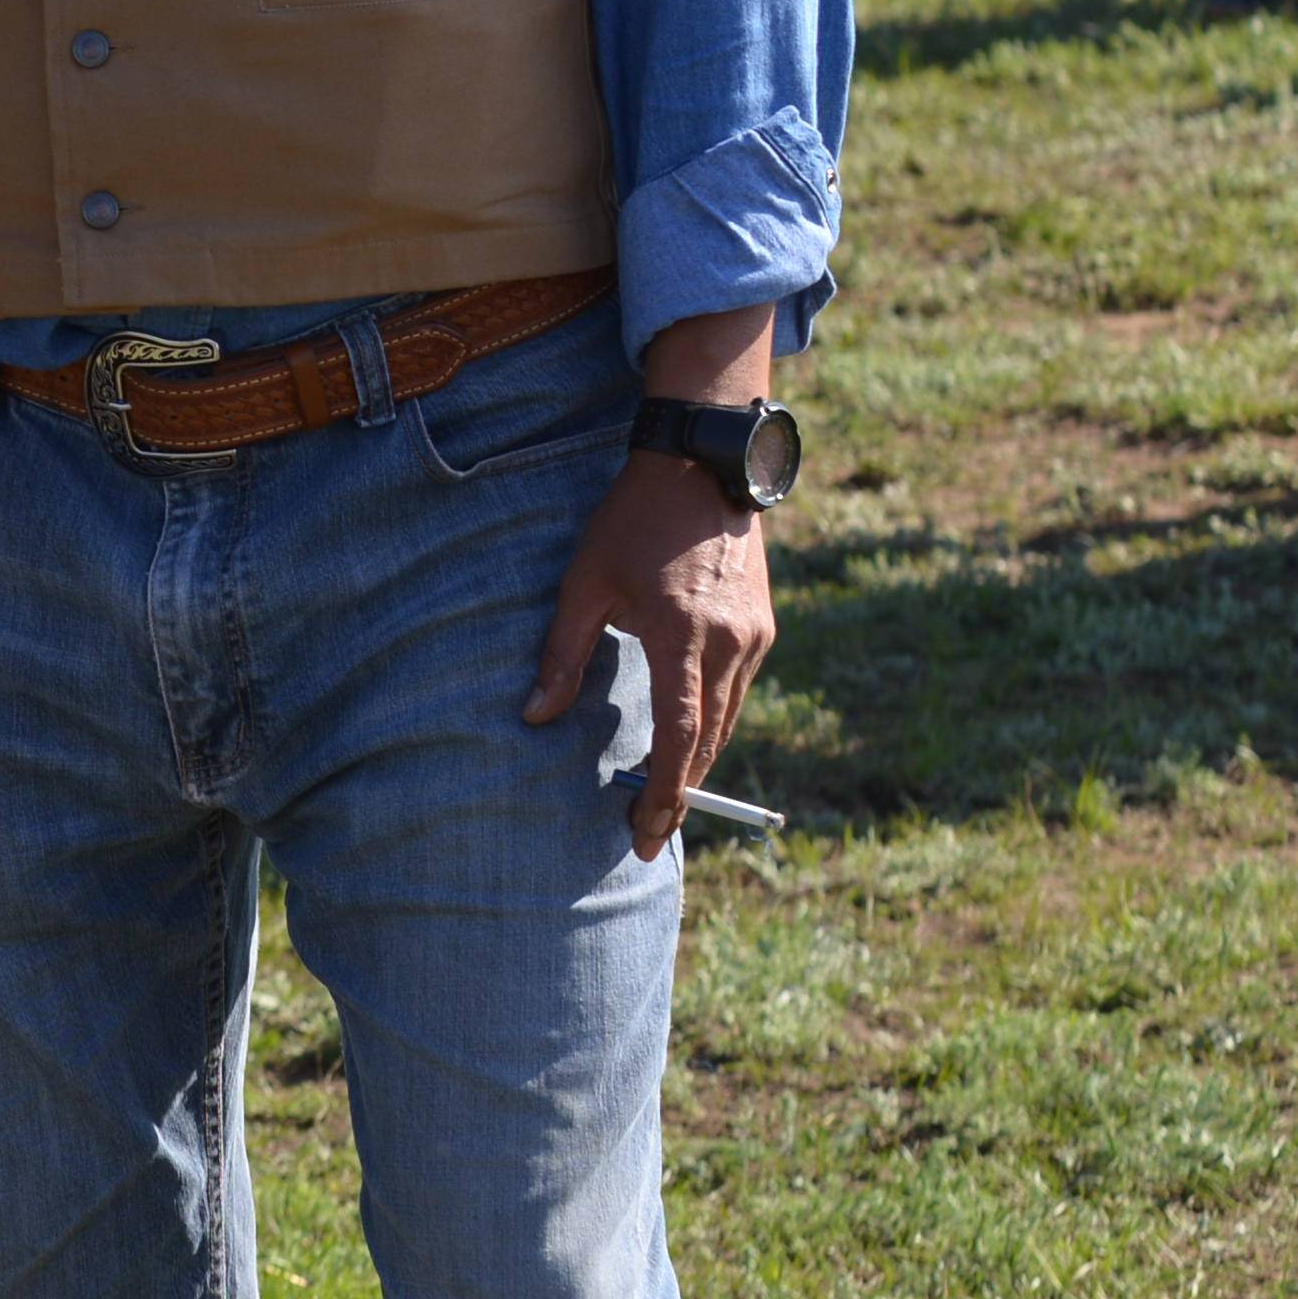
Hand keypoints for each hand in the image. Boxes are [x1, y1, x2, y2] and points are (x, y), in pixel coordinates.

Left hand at [530, 455, 773, 856]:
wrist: (703, 466)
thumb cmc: (632, 521)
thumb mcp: (584, 583)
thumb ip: (562, 654)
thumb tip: (534, 717)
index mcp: (682, 634)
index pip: (680, 732)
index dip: (665, 787)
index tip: (647, 828)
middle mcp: (730, 644)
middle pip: (708, 739)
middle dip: (680, 792)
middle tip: (648, 832)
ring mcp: (755, 637)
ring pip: (728, 720)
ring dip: (697, 762)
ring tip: (663, 799)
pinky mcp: (764, 628)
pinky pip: (738, 692)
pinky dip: (713, 723)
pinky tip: (686, 741)